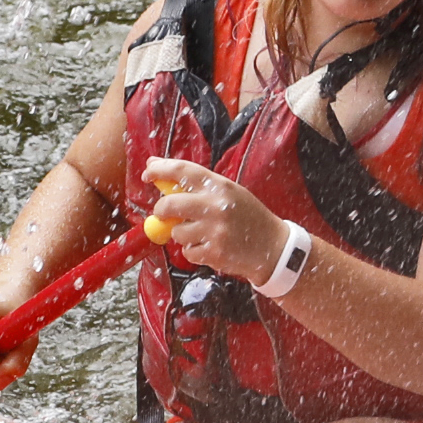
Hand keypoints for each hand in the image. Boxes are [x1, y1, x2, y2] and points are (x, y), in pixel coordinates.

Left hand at [137, 159, 291, 284]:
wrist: (274, 248)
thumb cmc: (248, 217)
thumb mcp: (229, 193)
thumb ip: (198, 187)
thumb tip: (161, 175)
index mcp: (221, 186)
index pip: (183, 171)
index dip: (160, 169)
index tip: (148, 171)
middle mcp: (217, 206)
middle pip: (169, 204)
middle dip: (161, 209)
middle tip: (163, 212)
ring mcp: (215, 230)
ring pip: (176, 232)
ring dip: (183, 234)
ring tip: (204, 233)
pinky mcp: (213, 252)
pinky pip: (187, 251)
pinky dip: (194, 251)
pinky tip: (211, 246)